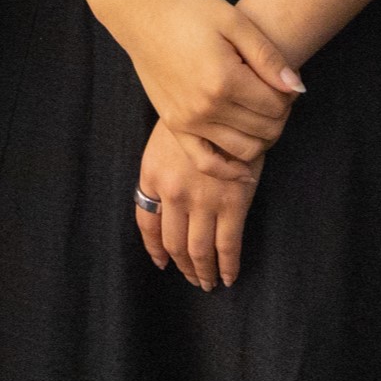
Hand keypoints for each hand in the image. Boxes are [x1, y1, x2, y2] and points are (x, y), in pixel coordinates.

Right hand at [115, 0, 301, 166]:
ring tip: (261, 114)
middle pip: (264, 129)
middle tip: (276, 93)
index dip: (289, 94)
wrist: (142, 14)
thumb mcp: (234, 21)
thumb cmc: (189, 9)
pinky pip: (205, 162)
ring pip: (243, 150)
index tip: (283, 79)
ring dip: (262, 138)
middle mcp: (207, 107)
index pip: (276, 105)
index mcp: (225, 79)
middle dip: (279, 115)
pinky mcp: (175, 126)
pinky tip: (245, 168)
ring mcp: (188, 121)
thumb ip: (267, 56)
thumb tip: (297, 88)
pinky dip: (228, 171)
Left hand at [135, 118, 260, 290]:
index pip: (147, 223)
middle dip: (183, 266)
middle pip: (174, 243)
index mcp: (152, 175)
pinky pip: (228, 245)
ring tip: (209, 282)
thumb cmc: (197, 115)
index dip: (155, 248)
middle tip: (193, 279)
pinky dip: (228, 266)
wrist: (227, 98)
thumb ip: (161, 173)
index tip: (162, 261)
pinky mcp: (233, 202)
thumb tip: (162, 208)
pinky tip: (229, 276)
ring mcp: (203, 199)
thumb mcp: (166, 139)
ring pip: (199, 250)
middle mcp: (173, 192)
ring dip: (203, 272)